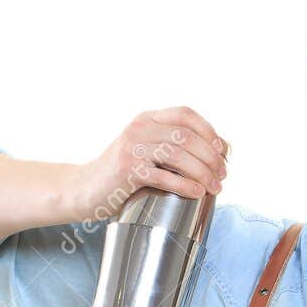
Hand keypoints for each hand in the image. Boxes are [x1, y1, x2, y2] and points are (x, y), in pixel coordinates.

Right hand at [72, 107, 228, 220]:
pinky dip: (185, 185)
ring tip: (215, 187)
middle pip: (186, 136)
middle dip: (211, 157)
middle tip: (222, 175)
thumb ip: (169, 145)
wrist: (83, 189)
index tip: (222, 151)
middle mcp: (140, 128)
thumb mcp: (144, 150)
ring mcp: (132, 147)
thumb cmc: (121, 175)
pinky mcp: (127, 170)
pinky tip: (197, 193)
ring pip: (178, 154)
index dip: (209, 131)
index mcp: (147, 119)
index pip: (185, 114)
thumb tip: (215, 153)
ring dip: (203, 172)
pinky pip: (164, 176)